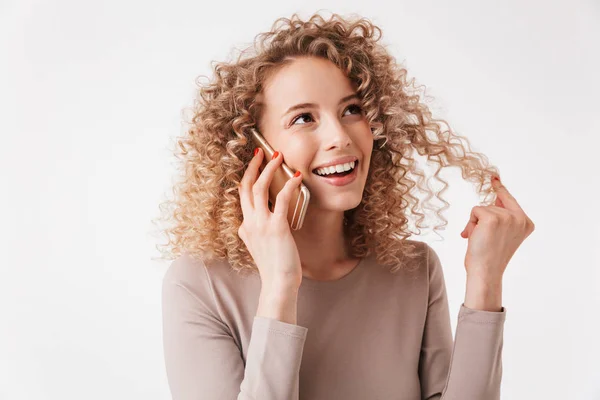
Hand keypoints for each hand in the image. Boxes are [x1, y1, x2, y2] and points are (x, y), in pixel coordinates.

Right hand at [238, 147, 303, 290]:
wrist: (278, 284)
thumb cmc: (275, 269)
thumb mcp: (261, 248)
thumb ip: (259, 234)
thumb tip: (265, 223)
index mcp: (245, 228)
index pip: (243, 197)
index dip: (248, 178)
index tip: (256, 166)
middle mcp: (249, 223)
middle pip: (246, 187)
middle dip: (252, 167)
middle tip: (260, 152)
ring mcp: (261, 224)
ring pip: (259, 188)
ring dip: (268, 169)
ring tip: (277, 156)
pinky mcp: (276, 227)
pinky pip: (281, 199)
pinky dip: (289, 185)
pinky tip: (297, 177)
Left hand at [460, 175, 534, 281]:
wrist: (485, 271)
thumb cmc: (489, 256)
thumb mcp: (500, 234)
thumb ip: (500, 216)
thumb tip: (495, 197)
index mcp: (526, 223)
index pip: (510, 200)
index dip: (500, 189)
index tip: (494, 177)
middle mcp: (520, 218)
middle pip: (492, 204)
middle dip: (482, 219)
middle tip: (484, 239)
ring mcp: (508, 217)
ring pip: (482, 208)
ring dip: (476, 223)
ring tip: (480, 240)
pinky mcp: (493, 218)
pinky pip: (475, 211)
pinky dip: (471, 223)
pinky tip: (475, 237)